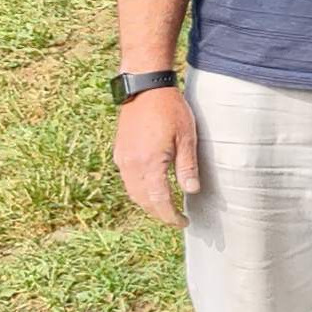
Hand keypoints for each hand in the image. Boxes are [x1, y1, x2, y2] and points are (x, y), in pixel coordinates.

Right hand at [113, 85, 197, 227]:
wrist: (144, 88)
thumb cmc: (169, 109)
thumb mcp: (186, 137)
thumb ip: (187, 166)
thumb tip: (192, 191)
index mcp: (149, 163)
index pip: (158, 200)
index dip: (170, 216)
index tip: (183, 223)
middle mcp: (131, 165)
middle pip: (143, 200)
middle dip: (159, 213)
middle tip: (176, 219)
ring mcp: (122, 158)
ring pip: (132, 192)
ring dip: (148, 204)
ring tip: (166, 208)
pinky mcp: (119, 152)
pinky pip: (127, 180)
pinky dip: (139, 190)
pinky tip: (153, 189)